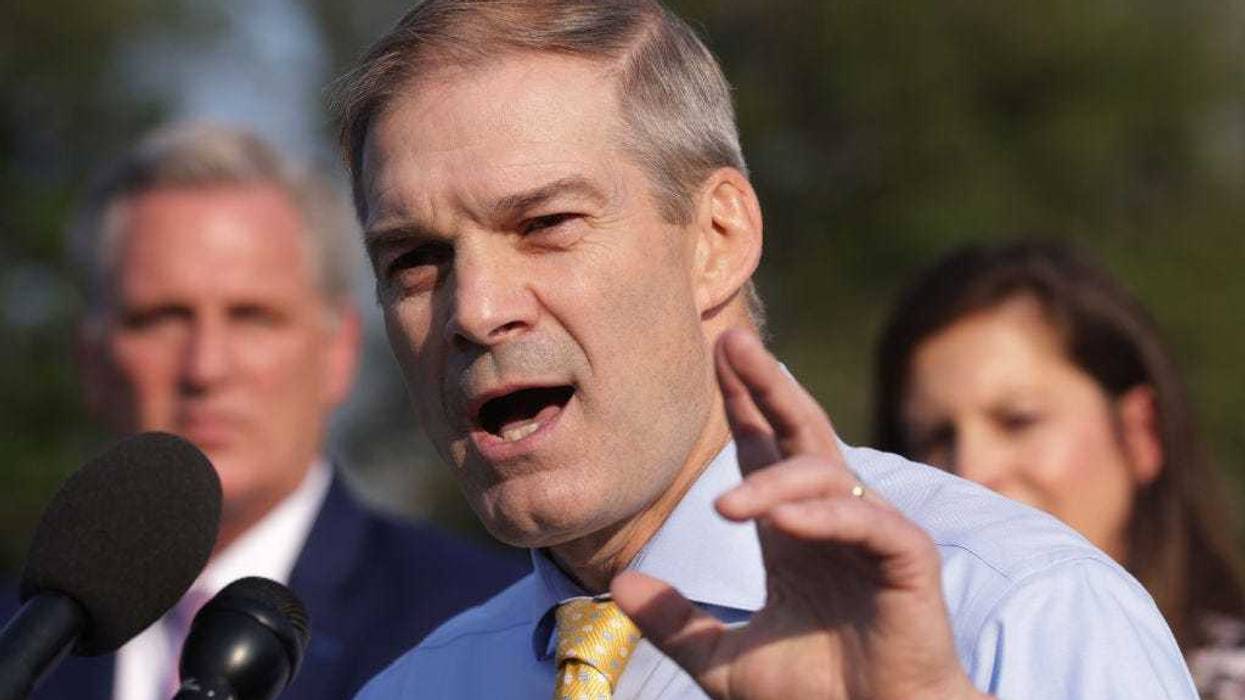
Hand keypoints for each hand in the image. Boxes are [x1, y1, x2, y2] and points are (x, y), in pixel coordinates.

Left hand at [612, 330, 988, 699]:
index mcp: (792, 532)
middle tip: (732, 340)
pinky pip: (868, 523)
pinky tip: (783, 520)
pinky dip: (826, 517)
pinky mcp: (909, 560)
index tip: (713, 355)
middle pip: (800, 432)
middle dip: (768, 385)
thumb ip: (677, 622)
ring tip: (725, 509)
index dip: (743, 402)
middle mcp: (832, 520)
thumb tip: (620, 583)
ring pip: (827, 475)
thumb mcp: (725, 661)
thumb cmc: (816, 697)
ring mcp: (873, 535)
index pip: (764, 450)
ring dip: (776, 483)